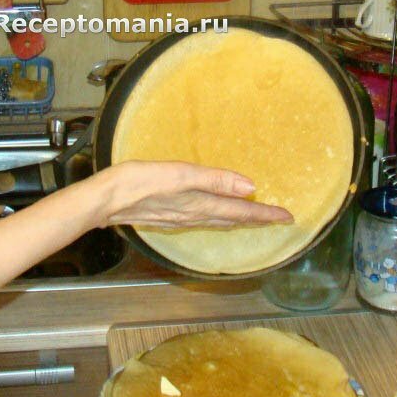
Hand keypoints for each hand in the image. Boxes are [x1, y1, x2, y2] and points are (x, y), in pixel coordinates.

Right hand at [90, 161, 293, 228]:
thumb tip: (249, 187)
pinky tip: (217, 215)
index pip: (243, 211)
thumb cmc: (141, 182)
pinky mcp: (171, 217)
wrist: (108, 199)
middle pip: (235, 220)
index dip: (267, 214)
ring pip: (221, 222)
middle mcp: (196, 216)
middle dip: (258, 219)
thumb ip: (216, 180)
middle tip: (278, 219)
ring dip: (241, 220)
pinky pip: (206, 221)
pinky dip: (221, 219)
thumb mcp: (182, 175)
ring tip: (255, 217)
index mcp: (202, 205)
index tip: (288, 217)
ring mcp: (183, 219)